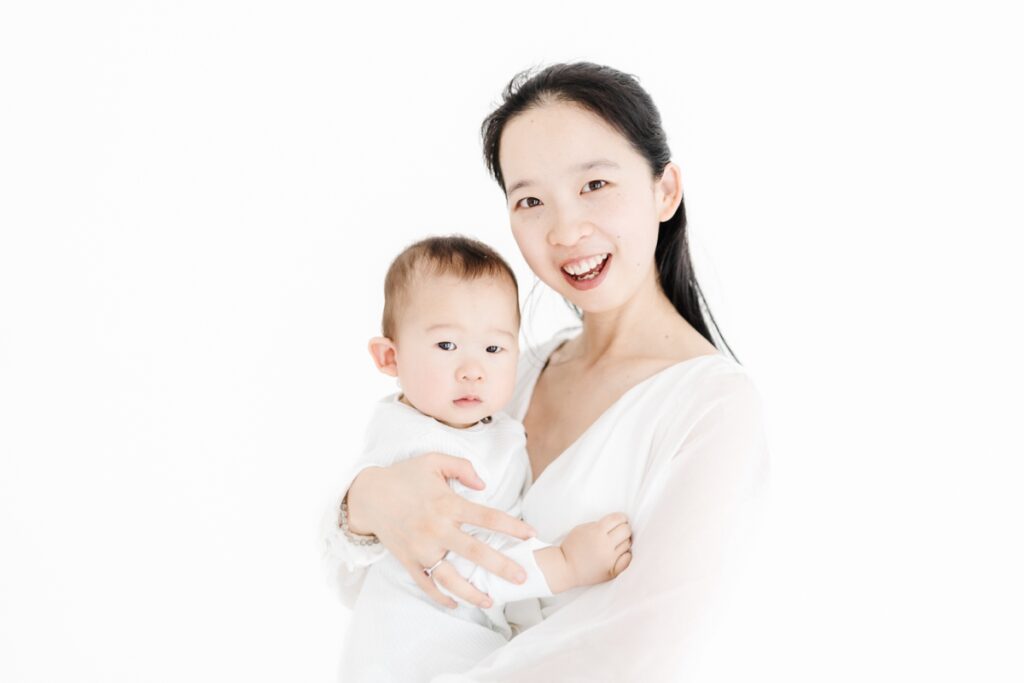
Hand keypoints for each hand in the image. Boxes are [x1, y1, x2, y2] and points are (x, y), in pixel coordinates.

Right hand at [346, 453, 537, 608]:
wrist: (368, 495)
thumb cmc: (405, 476)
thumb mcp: (434, 460)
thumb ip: (463, 468)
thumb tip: (484, 485)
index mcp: (446, 503)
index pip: (486, 517)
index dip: (511, 526)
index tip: (531, 534)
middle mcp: (436, 529)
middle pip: (474, 552)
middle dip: (501, 566)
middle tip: (522, 577)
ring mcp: (421, 548)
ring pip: (450, 577)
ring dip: (471, 592)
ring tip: (490, 601)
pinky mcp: (408, 561)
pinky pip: (427, 583)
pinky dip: (441, 596)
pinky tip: (456, 603)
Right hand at [559, 512, 632, 587]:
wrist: (565, 569)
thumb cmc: (571, 547)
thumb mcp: (581, 529)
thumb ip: (598, 525)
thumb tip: (615, 524)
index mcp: (597, 531)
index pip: (618, 519)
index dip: (622, 518)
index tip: (621, 520)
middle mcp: (605, 544)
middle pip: (626, 530)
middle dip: (624, 528)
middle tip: (619, 531)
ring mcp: (610, 558)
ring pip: (627, 544)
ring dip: (623, 541)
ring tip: (615, 543)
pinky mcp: (612, 571)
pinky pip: (627, 559)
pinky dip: (625, 554)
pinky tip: (619, 553)